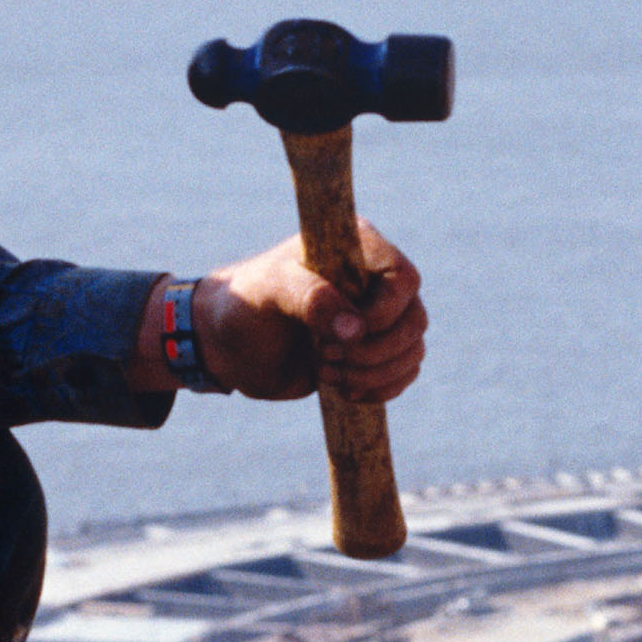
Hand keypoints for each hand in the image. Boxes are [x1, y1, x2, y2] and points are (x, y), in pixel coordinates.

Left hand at [204, 228, 427, 407]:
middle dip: (375, 350)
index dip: (385, 312)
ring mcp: (376, 319)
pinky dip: (382, 388)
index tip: (344, 332)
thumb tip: (355, 329)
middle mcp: (373, 282)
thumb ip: (308, 298)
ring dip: (375, 372)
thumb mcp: (268, 292)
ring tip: (326, 373)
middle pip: (414, 320)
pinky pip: (403, 373)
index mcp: (357, 250)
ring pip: (411, 350)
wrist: (226, 347)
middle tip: (325, 356)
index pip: (403, 278)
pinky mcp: (371, 353)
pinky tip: (346, 391)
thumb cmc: (244, 306)